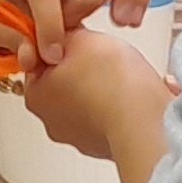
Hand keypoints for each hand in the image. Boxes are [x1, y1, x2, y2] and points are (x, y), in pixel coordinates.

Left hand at [17, 21, 173, 171]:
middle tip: (105, 57)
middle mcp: (54, 122)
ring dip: (107, 89)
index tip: (79, 39)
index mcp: (36, 96)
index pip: (41, 62)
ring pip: (93, 102)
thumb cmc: (112, 84)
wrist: (144, 122)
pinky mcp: (107, 147)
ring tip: (126, 76)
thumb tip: (64, 36)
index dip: (62, 45)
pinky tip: (138, 95)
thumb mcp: (82, 38)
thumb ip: (65, 35)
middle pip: (67, 83)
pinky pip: (115, 118)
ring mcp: (81, 138)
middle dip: (86, 69)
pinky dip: (125, 106)